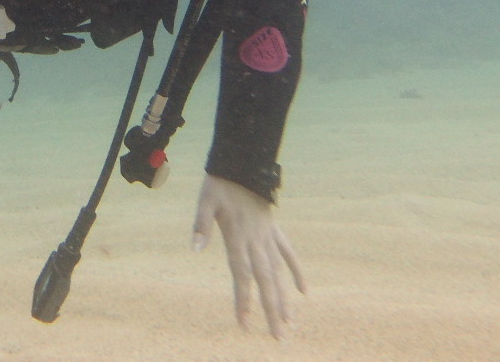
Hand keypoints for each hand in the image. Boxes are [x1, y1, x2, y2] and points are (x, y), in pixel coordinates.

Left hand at [192, 173, 305, 339]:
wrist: (243, 162)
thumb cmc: (220, 183)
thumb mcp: (205, 200)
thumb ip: (201, 224)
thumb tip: (195, 248)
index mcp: (238, 237)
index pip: (242, 275)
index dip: (243, 300)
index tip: (245, 324)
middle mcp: (256, 241)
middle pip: (266, 281)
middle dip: (272, 311)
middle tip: (279, 337)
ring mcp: (268, 236)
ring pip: (279, 273)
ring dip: (284, 299)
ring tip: (290, 324)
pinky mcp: (274, 229)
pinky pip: (288, 253)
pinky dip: (296, 271)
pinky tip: (304, 292)